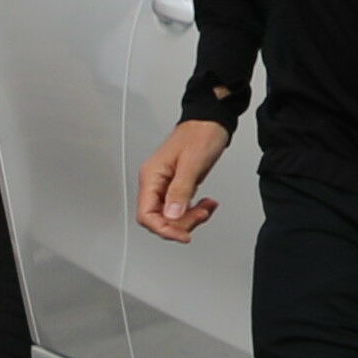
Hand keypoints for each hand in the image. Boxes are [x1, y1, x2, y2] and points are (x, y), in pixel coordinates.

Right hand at [133, 118, 227, 241]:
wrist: (211, 121)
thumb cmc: (200, 135)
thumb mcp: (192, 163)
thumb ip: (181, 190)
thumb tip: (171, 215)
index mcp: (151, 177)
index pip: (146, 214)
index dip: (163, 229)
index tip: (183, 236)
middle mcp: (154, 182)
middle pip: (158, 218)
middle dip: (181, 223)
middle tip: (202, 214)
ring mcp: (165, 185)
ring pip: (170, 215)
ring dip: (190, 217)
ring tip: (208, 207)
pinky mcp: (177, 185)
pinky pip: (180, 207)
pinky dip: (194, 210)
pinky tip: (207, 204)